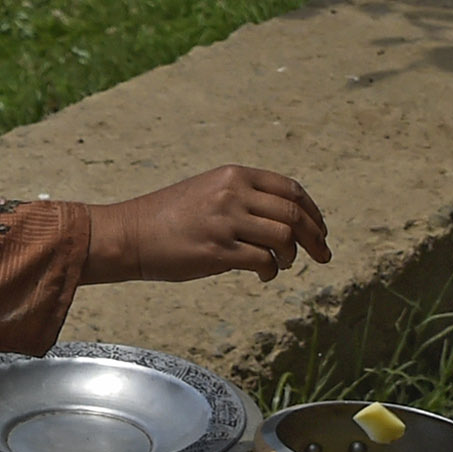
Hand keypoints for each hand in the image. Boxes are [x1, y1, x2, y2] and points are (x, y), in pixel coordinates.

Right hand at [88, 168, 332, 284]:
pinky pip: (262, 261)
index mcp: (234, 175)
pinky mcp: (217, 251)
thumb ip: (243, 198)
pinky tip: (264, 275)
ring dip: (291, 256)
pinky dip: (271, 271)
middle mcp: (233, 193)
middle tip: (323, 254)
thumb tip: (282, 222)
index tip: (321, 230)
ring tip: (283, 265)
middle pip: (293, 214)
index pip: (290, 189)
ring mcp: (225, 221)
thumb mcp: (208, 192)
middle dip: (316, 237)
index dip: (313, 212)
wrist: (128, 234)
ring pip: (284, 238)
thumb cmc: (167, 218)